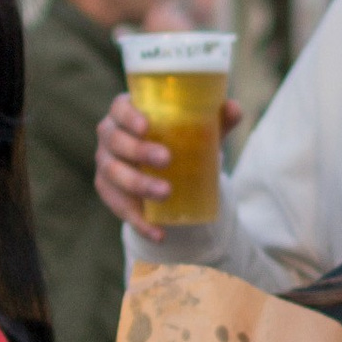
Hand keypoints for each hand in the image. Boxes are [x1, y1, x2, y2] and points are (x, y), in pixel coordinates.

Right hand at [95, 89, 242, 234]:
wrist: (165, 170)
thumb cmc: (178, 139)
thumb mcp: (198, 129)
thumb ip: (217, 118)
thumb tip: (234, 108)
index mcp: (126, 113)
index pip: (119, 108)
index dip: (128, 116)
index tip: (147, 126)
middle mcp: (110, 136)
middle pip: (115, 141)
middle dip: (139, 151)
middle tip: (167, 160)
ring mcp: (106, 163)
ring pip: (113, 173)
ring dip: (138, 184)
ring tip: (166, 192)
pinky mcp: (109, 191)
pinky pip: (119, 207)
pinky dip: (139, 221)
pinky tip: (158, 233)